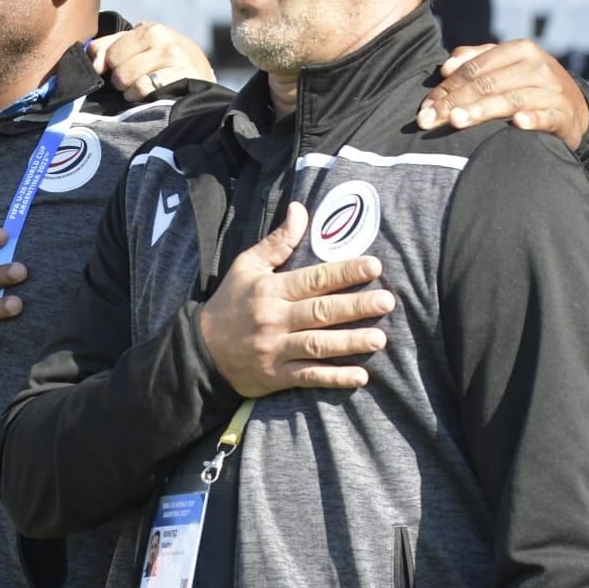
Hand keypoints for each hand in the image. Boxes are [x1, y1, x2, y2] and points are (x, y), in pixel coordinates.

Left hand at [88, 21, 214, 101]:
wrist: (200, 73)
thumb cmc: (163, 61)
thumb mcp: (138, 47)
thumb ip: (108, 48)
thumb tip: (92, 63)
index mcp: (148, 29)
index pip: (108, 50)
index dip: (105, 66)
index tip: (112, 71)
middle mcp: (162, 38)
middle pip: (117, 67)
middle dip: (119, 79)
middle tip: (131, 80)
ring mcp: (173, 56)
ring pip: (129, 79)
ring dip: (128, 91)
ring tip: (138, 89)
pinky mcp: (181, 75)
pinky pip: (144, 88)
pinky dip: (139, 96)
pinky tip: (147, 95)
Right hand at [199, 203, 394, 396]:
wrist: (202, 351)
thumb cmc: (230, 303)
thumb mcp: (246, 266)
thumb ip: (278, 242)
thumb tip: (301, 209)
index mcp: (269, 289)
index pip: (312, 279)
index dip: (344, 272)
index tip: (374, 266)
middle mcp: (273, 318)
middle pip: (320, 311)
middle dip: (355, 306)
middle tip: (386, 301)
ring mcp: (275, 349)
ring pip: (318, 345)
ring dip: (350, 342)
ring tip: (380, 338)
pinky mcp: (276, 376)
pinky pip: (309, 377)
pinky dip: (334, 378)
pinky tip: (360, 376)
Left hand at [416, 39, 588, 150]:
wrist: (572, 107)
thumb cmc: (526, 85)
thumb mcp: (504, 67)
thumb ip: (475, 60)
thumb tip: (446, 66)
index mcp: (519, 50)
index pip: (474, 69)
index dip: (446, 88)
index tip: (425, 108)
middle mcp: (537, 66)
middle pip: (486, 85)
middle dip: (453, 103)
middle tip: (428, 120)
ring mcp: (553, 90)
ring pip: (510, 100)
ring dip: (481, 111)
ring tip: (456, 121)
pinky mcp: (564, 114)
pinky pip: (547, 117)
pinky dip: (533, 119)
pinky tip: (517, 124)